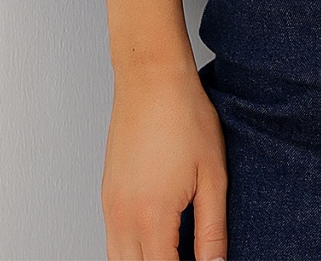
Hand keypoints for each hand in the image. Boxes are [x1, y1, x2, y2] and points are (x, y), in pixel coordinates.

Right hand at [101, 58, 227, 260]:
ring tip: (174, 251)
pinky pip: (112, 241)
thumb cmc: (184, 116)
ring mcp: (110, 207)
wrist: (151, 78)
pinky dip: (131, 252)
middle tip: (188, 255)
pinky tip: (156, 241)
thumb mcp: (212, 176)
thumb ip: (212, 230)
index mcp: (152, 218)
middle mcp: (123, 219)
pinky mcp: (107, 195)